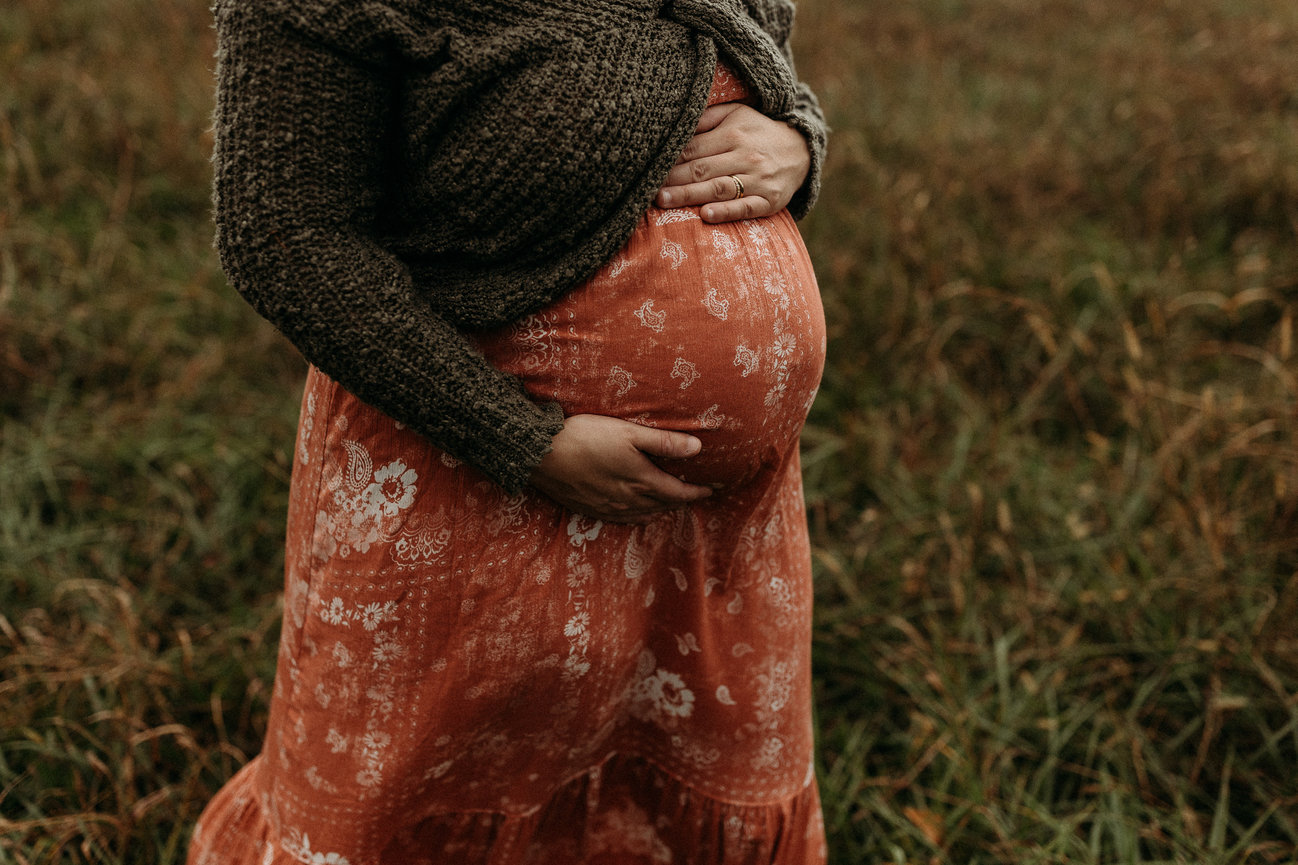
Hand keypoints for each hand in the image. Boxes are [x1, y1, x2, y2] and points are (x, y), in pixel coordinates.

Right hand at [529, 414, 712, 522]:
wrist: (541, 455)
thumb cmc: (586, 437)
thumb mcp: (629, 433)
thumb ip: (664, 442)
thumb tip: (697, 448)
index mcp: (642, 482)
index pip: (680, 493)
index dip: (699, 492)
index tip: (714, 489)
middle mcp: (629, 501)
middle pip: (664, 506)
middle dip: (683, 501)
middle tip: (697, 494)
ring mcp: (609, 508)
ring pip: (645, 515)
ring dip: (662, 509)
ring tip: (672, 503)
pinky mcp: (592, 509)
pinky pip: (625, 520)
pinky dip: (640, 516)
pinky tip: (639, 512)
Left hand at [655, 103, 810, 222]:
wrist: (800, 150)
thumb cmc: (756, 132)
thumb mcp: (735, 115)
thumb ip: (705, 119)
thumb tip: (673, 125)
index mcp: (733, 133)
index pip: (693, 148)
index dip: (669, 159)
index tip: (647, 168)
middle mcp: (745, 156)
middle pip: (702, 169)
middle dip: (672, 179)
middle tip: (646, 189)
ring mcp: (758, 180)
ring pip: (718, 188)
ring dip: (689, 195)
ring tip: (664, 201)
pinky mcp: (769, 201)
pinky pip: (745, 208)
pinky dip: (725, 212)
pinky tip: (706, 215)